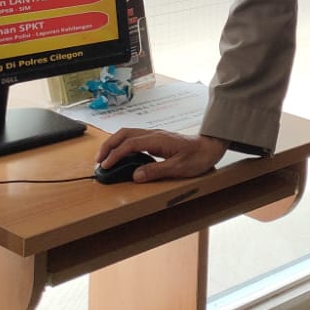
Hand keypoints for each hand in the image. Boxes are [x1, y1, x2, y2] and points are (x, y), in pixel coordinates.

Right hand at [95, 128, 227, 182]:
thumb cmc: (198, 157)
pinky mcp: (156, 139)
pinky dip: (122, 144)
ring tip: (105, 158)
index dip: (115, 155)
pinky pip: (134, 138)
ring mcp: (154, 135)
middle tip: (98, 161)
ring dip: (114, 144)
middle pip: (124, 134)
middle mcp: (153, 134)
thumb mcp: (178, 168)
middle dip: (108, 145)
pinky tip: (121, 155)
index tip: (105, 165)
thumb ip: (156, 171)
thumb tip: (135, 175)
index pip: (130, 144)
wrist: (210, 147)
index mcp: (157, 140)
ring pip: (128, 134)